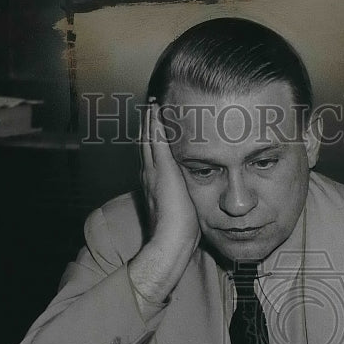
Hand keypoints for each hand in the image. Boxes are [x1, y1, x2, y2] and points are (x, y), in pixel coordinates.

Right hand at [139, 102, 199, 252]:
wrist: (171, 239)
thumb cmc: (180, 231)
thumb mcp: (183, 208)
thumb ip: (186, 197)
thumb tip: (198, 195)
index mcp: (154, 184)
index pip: (152, 157)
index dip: (152, 141)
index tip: (153, 126)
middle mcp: (149, 174)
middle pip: (146, 143)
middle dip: (147, 125)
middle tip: (149, 106)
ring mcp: (154, 170)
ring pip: (148, 138)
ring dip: (150, 120)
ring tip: (152, 104)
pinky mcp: (162, 169)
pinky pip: (156, 140)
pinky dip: (155, 124)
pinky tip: (156, 110)